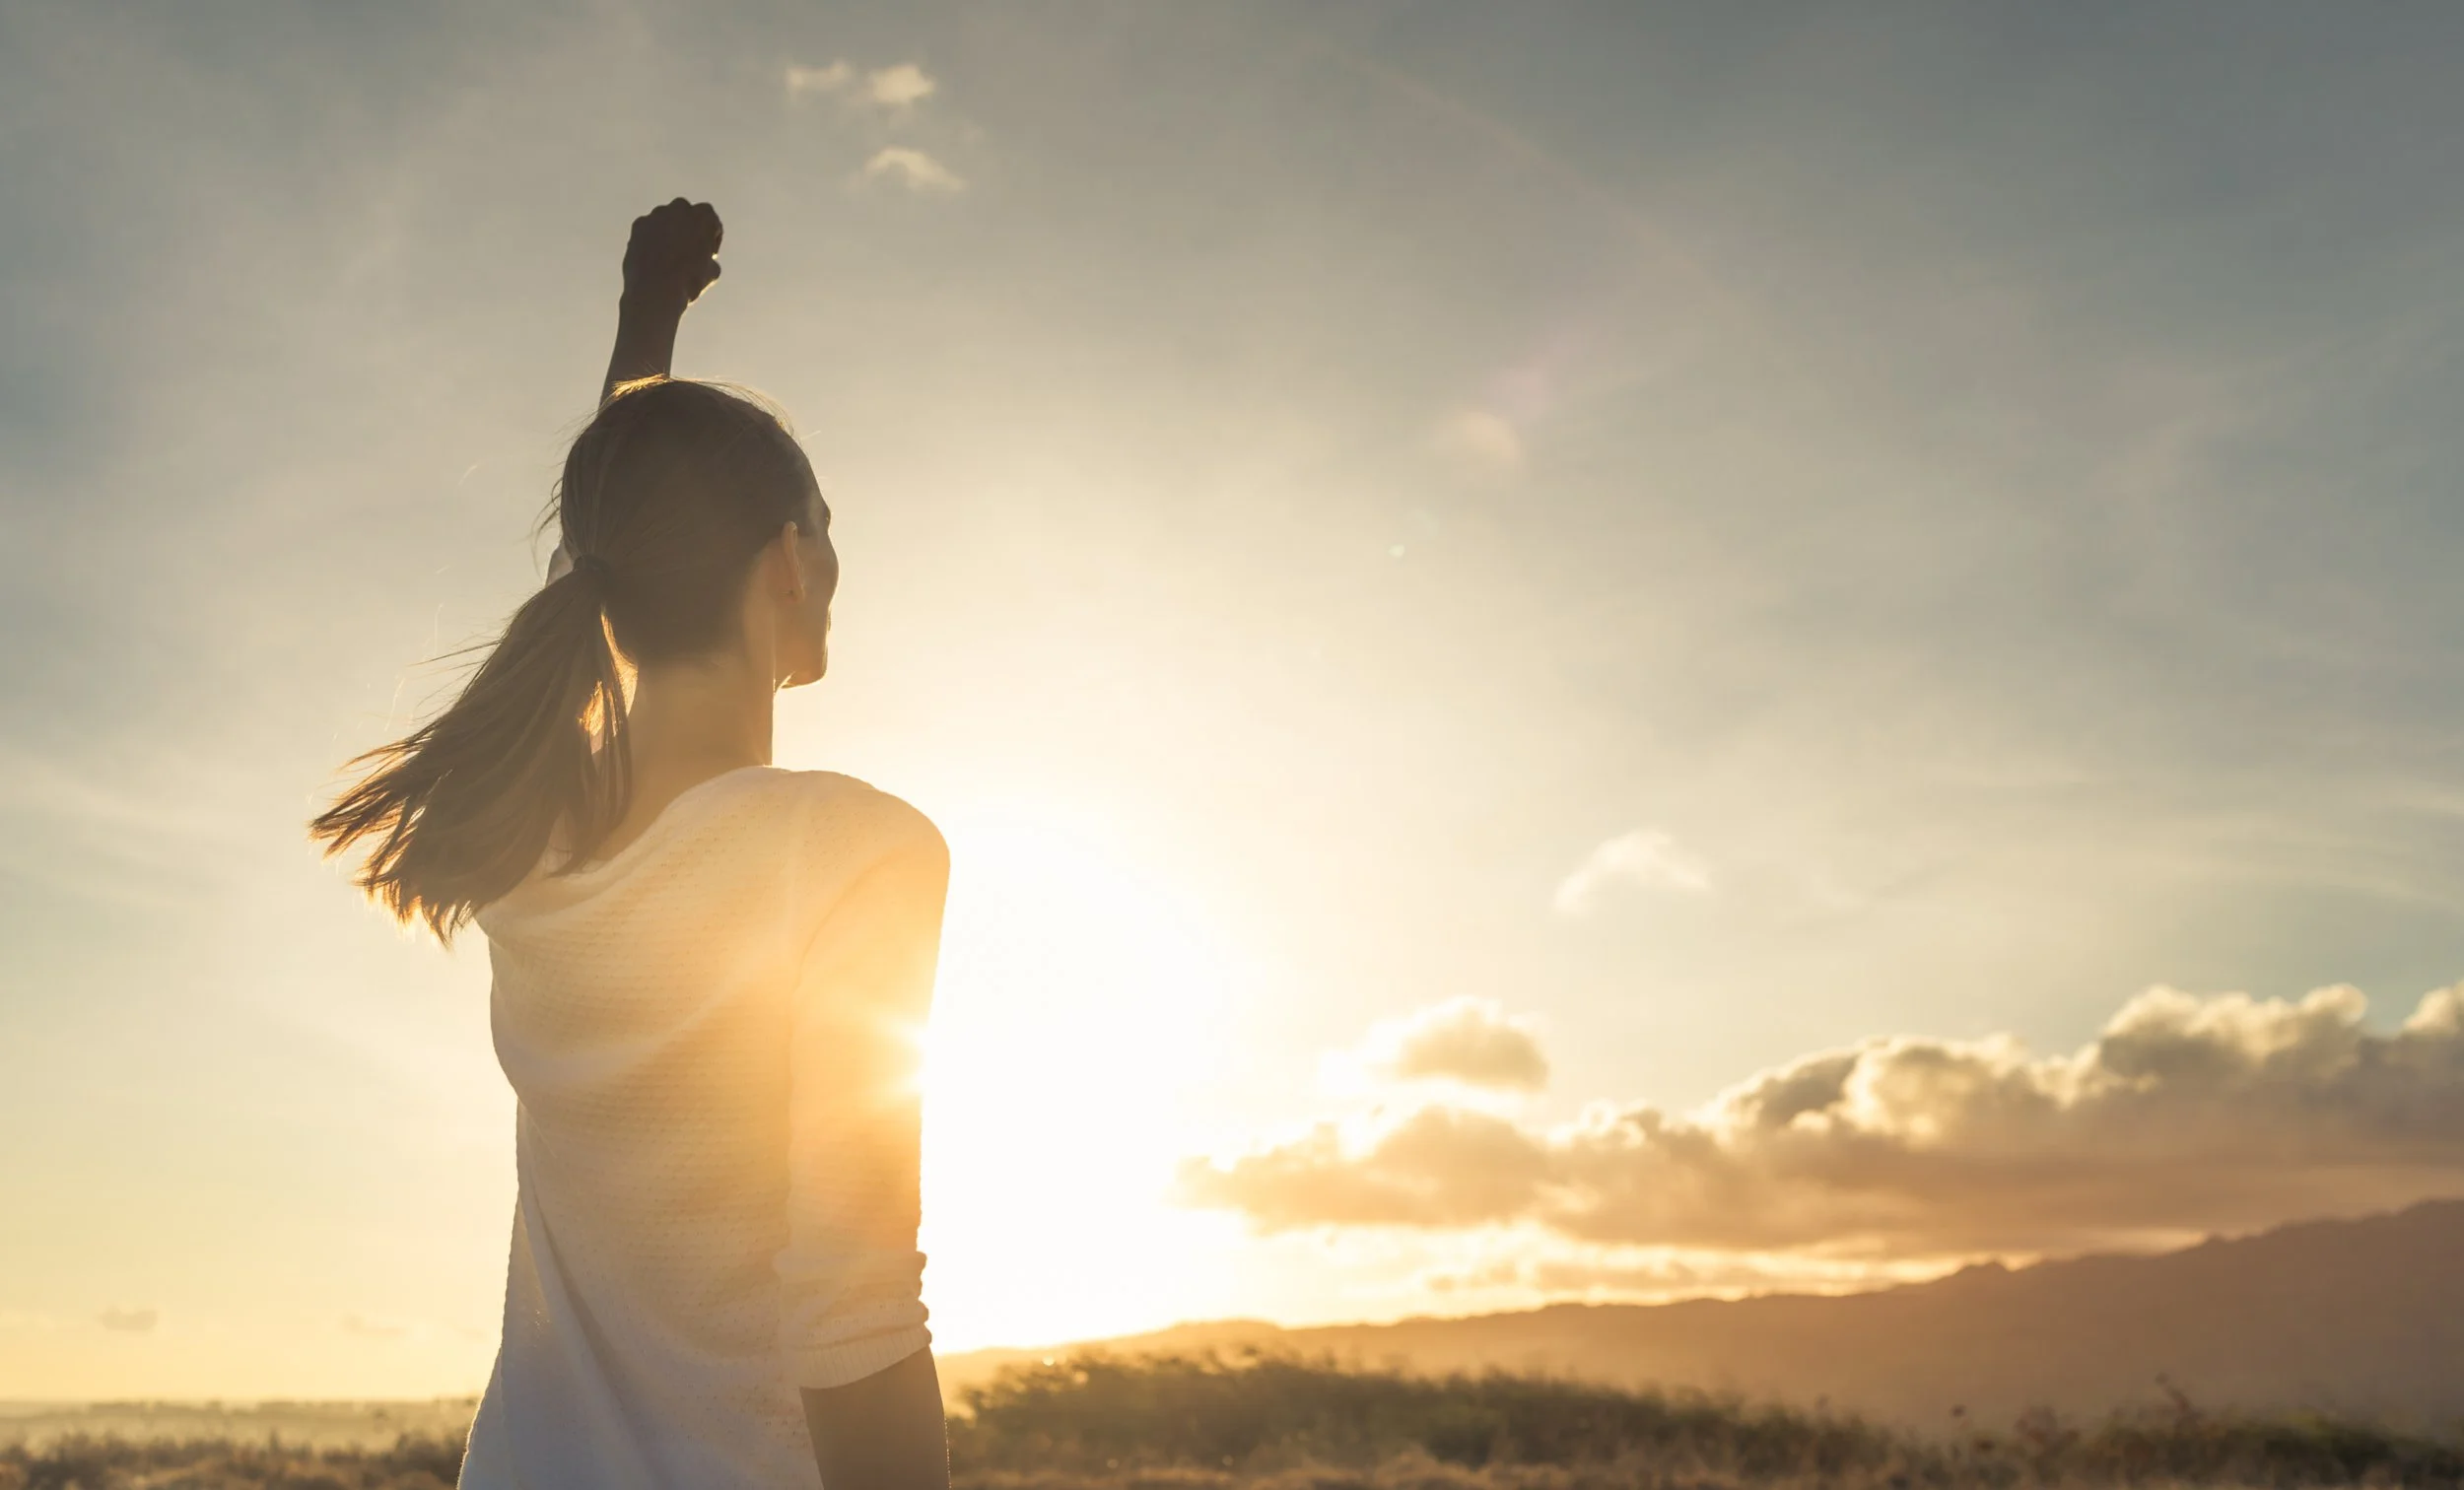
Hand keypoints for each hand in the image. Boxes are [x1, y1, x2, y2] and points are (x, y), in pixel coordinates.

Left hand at [621, 197, 722, 313]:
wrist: (655, 289)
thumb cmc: (689, 281)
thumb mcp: (712, 271)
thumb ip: (709, 256)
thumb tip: (706, 259)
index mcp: (704, 215)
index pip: (711, 222)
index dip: (711, 239)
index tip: (708, 255)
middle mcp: (680, 208)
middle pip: (687, 215)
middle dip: (689, 228)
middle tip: (689, 251)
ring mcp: (656, 214)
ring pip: (666, 221)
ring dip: (669, 233)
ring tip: (669, 257)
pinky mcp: (639, 224)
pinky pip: (649, 229)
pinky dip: (651, 239)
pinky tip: (653, 259)